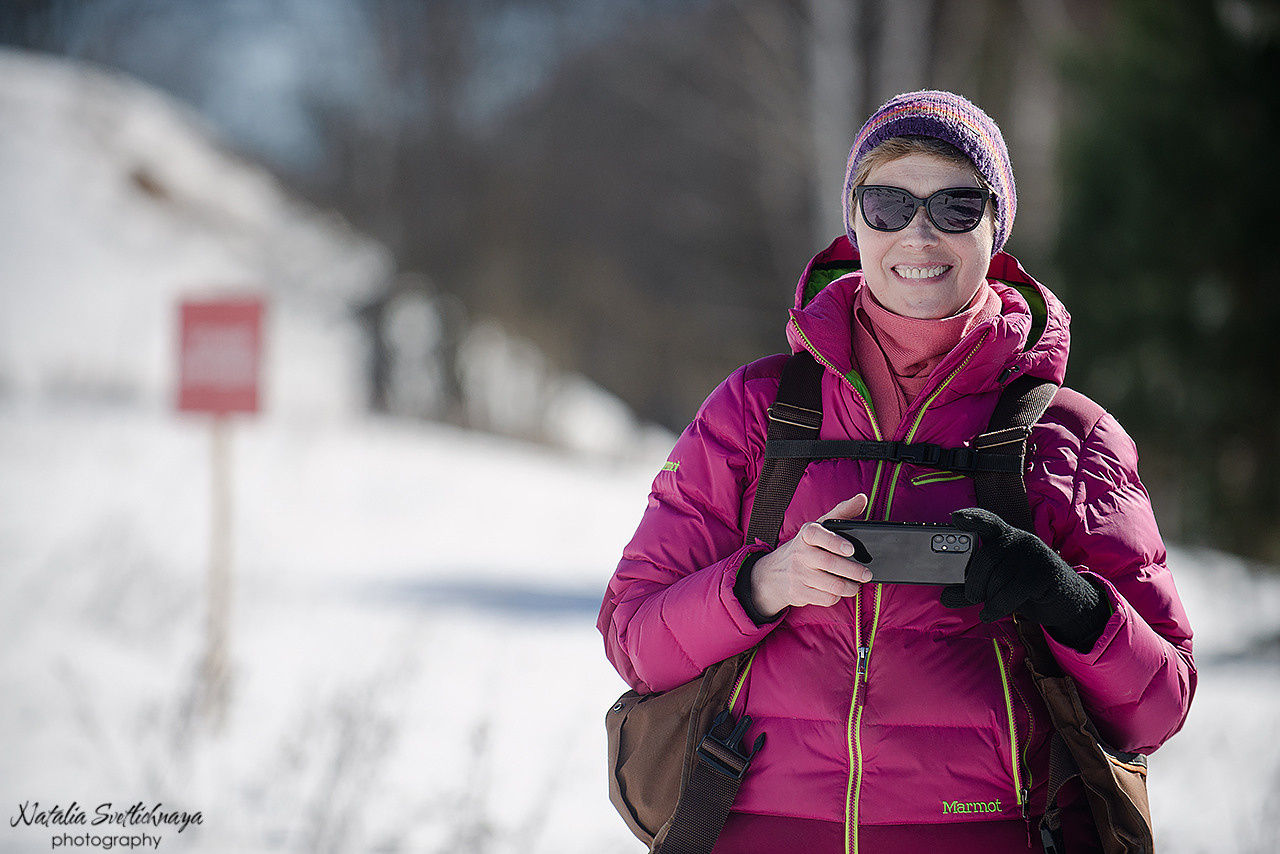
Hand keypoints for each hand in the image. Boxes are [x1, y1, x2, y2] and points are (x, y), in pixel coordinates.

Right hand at [750, 494, 871, 618]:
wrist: (772, 574)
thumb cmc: (805, 548)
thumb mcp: (819, 528)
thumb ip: (841, 513)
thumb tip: (862, 498)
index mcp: (805, 534)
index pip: (816, 534)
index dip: (834, 541)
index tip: (850, 549)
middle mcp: (800, 554)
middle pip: (830, 563)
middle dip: (853, 570)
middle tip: (867, 573)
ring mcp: (798, 575)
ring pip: (832, 585)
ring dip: (850, 587)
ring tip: (856, 584)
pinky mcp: (799, 593)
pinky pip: (826, 598)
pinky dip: (837, 596)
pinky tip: (839, 591)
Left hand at [941, 508, 1109, 649]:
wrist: (1064, 601)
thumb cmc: (1023, 588)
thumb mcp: (994, 586)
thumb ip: (969, 588)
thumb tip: (945, 596)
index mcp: (1004, 536)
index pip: (987, 521)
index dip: (971, 517)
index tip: (955, 517)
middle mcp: (1019, 540)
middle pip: (986, 556)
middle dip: (973, 580)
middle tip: (972, 596)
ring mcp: (1034, 554)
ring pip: (998, 576)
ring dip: (988, 598)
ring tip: (987, 608)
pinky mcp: (1046, 572)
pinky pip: (1012, 591)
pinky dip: (996, 607)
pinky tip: (989, 614)